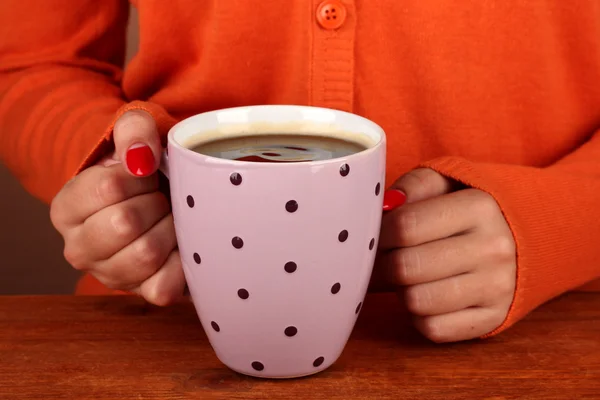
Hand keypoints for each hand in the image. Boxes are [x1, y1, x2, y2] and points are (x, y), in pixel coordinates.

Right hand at [50, 110, 184, 304]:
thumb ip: (133, 131)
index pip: (108, 188)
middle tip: (160, 198)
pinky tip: (180, 245)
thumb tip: (141, 155)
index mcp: (66, 209)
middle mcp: (78, 248)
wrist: (155, 201)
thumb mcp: (132, 140)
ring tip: (170, 219)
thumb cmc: (140, 173)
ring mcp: (109, 275)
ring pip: (146, 253)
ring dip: (169, 230)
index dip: (140, 176)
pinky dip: (181, 263)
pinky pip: (164, 286)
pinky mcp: (141, 293)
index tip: (145, 174)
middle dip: (155, 203)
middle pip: (125, 223)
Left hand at [378, 168, 515, 342]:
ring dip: (402, 290)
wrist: (535, 237)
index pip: (404, 226)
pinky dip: (419, 315)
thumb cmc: (473, 208)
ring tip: (411, 275)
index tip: (377, 235)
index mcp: (480, 207)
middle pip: (405, 267)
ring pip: (415, 301)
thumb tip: (383, 207)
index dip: (379, 233)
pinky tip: (429, 294)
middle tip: (387, 257)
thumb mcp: (448, 181)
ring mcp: (497, 287)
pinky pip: (432, 328)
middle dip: (384, 264)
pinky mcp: (493, 319)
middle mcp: (493, 248)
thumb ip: (413, 186)